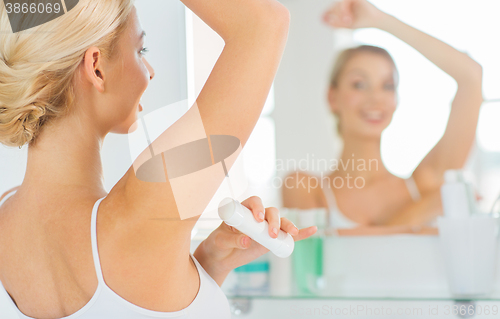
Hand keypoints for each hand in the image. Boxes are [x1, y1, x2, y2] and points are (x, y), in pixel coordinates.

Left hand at [193, 196, 316, 285]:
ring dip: (288, 225)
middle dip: (274, 220)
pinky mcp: (272, 239)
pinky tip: (313, 230)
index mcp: (243, 210)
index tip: (258, 219)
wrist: (221, 256)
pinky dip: (302, 233)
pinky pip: (289, 235)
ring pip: (281, 221)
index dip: (258, 207)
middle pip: (271, 211)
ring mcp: (266, 227)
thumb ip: (232, 239)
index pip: (254, 202)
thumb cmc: (218, 244)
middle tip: (271, 234)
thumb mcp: (221, 241)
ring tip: (292, 233)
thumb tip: (247, 240)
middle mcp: (257, 216)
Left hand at [322, 0, 386, 29]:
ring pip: (338, 5)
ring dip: (341, 15)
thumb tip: (323, 20)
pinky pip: (345, 3)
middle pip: (334, 8)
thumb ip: (335, 23)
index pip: (331, 9)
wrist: (375, 21)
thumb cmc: (362, 22)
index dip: (326, 14)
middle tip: (341, 24)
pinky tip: (349, 19)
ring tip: (347, 22)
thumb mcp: (346, 25)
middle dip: (335, 17)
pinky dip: (345, 11)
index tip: (322, 20)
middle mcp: (346, 2)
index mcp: (343, 7)